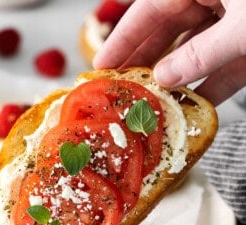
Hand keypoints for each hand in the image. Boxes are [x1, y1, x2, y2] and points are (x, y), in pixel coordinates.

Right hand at [93, 0, 245, 105]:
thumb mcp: (243, 28)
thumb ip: (202, 54)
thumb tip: (165, 77)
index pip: (149, 9)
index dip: (122, 38)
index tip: (102, 64)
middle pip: (168, 31)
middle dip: (145, 60)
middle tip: (124, 86)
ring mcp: (235, 19)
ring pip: (196, 50)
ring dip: (178, 79)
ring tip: (156, 102)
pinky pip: (225, 64)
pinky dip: (213, 85)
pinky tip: (197, 104)